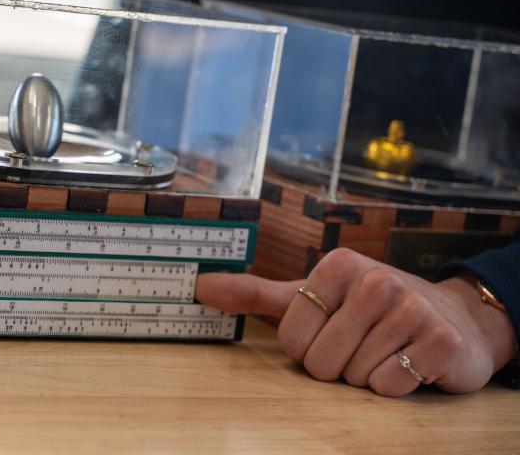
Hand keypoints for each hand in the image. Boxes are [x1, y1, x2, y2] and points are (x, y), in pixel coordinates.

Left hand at [196, 248, 517, 395]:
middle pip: (321, 362)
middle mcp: (375, 280)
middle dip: (336, 365)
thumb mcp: (312, 294)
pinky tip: (409, 361)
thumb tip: (200, 286)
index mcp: (337, 265)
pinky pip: (388, 386)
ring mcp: (411, 308)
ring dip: (366, 374)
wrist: (452, 318)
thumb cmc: (368, 308)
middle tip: (360, 344)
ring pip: (354, 377)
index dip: (307, 348)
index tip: (330, 331)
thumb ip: (255, 294)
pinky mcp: (439, 341)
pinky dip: (395, 385)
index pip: (292, 338)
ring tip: (385, 350)